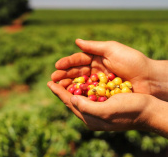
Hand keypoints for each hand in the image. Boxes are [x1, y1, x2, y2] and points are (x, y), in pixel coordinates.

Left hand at [47, 81, 167, 137]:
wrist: (147, 111)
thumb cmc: (128, 111)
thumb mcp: (106, 111)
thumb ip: (86, 107)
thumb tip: (71, 100)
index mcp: (90, 118)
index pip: (69, 103)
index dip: (58, 92)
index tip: (49, 83)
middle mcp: (91, 114)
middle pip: (72, 99)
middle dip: (62, 89)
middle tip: (53, 79)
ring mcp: (98, 108)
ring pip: (79, 96)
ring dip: (71, 86)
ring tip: (62, 78)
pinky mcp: (104, 102)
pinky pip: (88, 94)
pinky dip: (82, 86)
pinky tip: (79, 80)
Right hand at [51, 39, 151, 95]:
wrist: (149, 79)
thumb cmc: (132, 61)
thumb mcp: (112, 49)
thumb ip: (94, 46)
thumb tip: (76, 41)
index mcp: (98, 58)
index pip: (79, 59)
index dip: (67, 63)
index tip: (57, 65)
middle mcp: (96, 69)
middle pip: (77, 72)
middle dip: (65, 75)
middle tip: (53, 78)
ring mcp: (99, 82)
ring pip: (81, 83)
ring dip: (69, 85)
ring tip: (58, 87)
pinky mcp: (103, 93)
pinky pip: (89, 93)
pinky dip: (79, 94)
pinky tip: (71, 95)